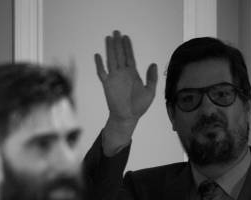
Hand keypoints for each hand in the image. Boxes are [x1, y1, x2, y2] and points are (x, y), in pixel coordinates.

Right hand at [94, 30, 157, 153]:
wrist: (128, 117)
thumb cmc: (139, 107)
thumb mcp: (150, 92)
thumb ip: (152, 78)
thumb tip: (153, 64)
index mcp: (133, 74)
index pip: (129, 57)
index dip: (128, 47)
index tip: (126, 37)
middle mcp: (123, 74)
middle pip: (120, 55)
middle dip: (118, 43)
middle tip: (116, 32)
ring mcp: (114, 78)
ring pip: (111, 60)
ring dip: (110, 49)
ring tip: (108, 38)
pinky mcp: (107, 85)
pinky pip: (102, 72)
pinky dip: (99, 64)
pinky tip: (98, 55)